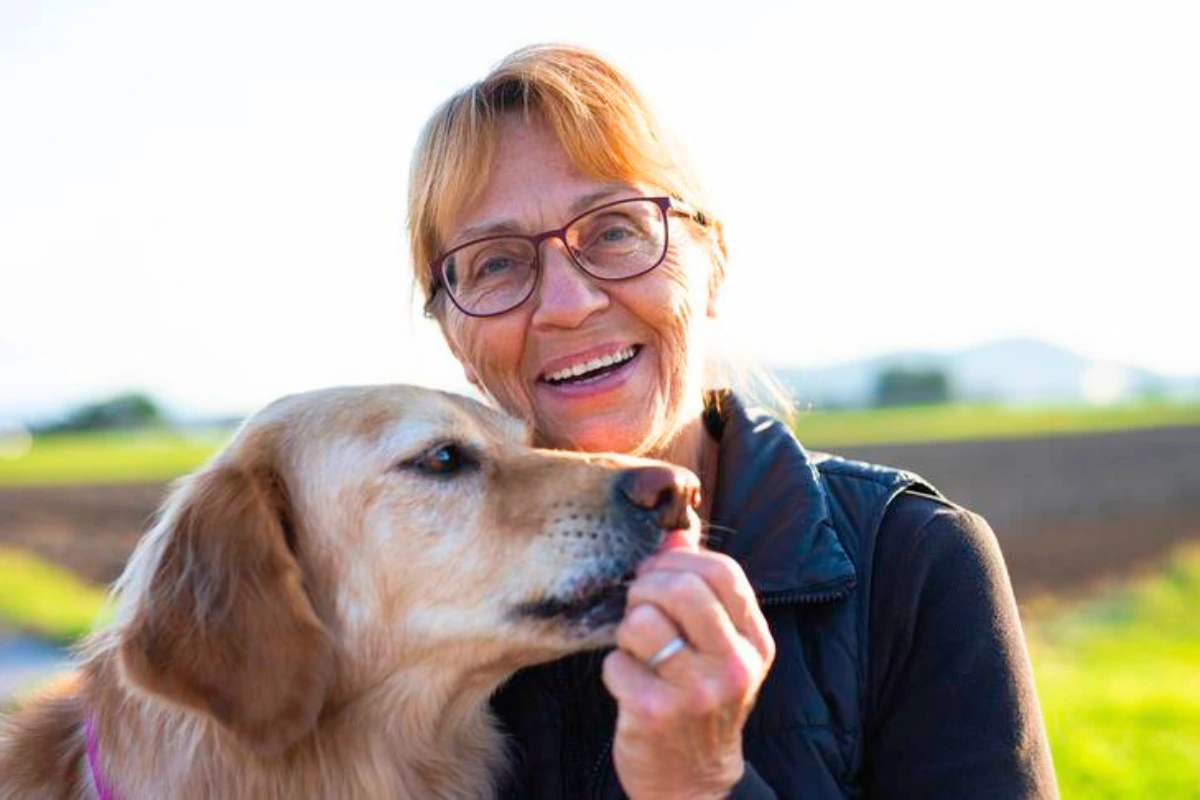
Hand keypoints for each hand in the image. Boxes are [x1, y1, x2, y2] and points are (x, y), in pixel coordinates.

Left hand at [602, 547, 775, 798]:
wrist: (693, 783)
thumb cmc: (701, 701)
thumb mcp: (717, 646)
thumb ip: (700, 587)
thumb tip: (674, 531)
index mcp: (754, 641)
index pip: (722, 571)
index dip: (680, 560)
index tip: (658, 571)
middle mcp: (733, 665)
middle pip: (681, 588)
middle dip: (647, 588)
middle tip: (639, 606)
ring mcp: (696, 691)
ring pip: (642, 622)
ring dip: (627, 632)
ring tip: (638, 651)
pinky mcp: (656, 713)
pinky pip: (616, 663)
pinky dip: (614, 669)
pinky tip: (631, 685)